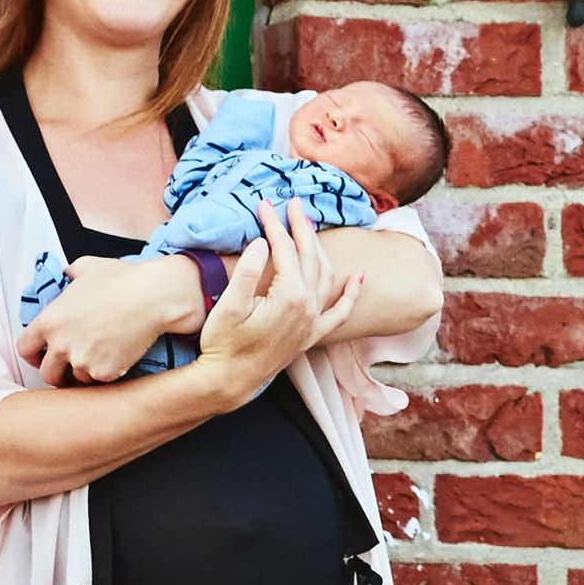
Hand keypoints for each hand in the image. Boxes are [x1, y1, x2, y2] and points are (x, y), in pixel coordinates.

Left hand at [18, 254, 205, 386]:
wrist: (153, 296)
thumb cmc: (123, 279)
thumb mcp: (87, 267)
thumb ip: (70, 274)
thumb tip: (69, 274)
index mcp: (50, 321)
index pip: (25, 349)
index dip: (33, 355)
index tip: (42, 357)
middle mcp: (61, 345)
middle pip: (47, 374)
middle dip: (58, 373)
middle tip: (71, 367)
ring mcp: (82, 361)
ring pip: (77, 379)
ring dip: (86, 372)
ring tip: (103, 355)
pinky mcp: (105, 373)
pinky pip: (102, 381)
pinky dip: (109, 372)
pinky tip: (119, 355)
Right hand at [187, 208, 341, 389]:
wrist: (230, 381)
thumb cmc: (224, 343)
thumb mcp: (229, 306)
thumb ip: (247, 272)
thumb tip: (262, 243)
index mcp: (290, 296)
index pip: (285, 249)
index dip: (274, 224)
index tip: (263, 204)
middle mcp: (309, 308)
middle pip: (309, 256)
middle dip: (301, 227)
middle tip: (292, 203)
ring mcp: (312, 322)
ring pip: (325, 275)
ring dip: (319, 248)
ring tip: (309, 226)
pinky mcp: (311, 335)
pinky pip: (340, 312)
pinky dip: (351, 294)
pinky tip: (360, 278)